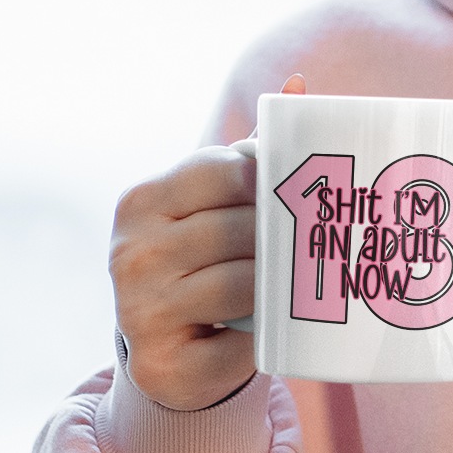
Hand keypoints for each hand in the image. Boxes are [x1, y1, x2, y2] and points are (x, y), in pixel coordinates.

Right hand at [108, 74, 303, 409]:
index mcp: (141, 201)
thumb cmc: (202, 258)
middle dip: (282, 234)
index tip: (301, 187)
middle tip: (322, 236)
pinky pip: (237, 344)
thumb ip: (251, 151)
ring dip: (279, 283)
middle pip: (235, 229)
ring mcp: (139, 313)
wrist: (166, 351)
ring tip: (305, 277)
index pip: (220, 171)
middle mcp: (129, 254)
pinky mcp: (162, 366)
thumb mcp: (213, 202)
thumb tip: (300, 86)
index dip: (268, 177)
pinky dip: (264, 337)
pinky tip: (272, 329)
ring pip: (241, 285)